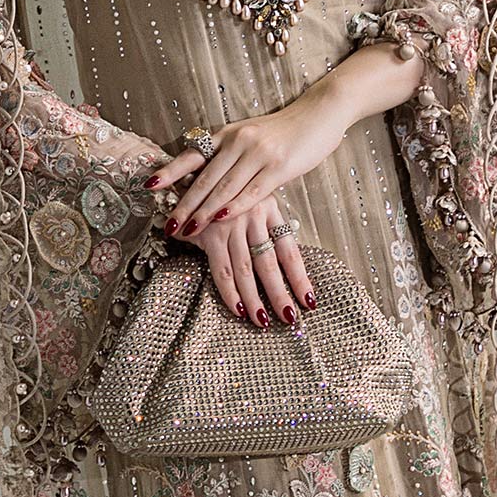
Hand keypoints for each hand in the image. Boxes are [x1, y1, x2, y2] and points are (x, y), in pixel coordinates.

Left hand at [146, 91, 350, 323]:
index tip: (148, 186)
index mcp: (227, 135)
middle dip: (183, 205)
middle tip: (168, 226)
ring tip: (188, 230)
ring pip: (224, 188)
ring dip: (204, 212)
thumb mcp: (249, 137)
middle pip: (204, 179)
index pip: (192, 155)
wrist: (318, 113)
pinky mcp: (279, 167)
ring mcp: (258, 154)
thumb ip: (228, 156)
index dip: (170, 171)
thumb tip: (205, 182)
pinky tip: (222, 218)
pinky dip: (235, 205)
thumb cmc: (283, 131)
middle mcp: (238, 142)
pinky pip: (252, 190)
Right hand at [182, 190, 313, 325]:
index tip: (308, 301)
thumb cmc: (224, 194)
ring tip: (264, 321)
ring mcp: (230, 225)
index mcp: (270, 209)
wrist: (188, 174)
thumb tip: (281, 264)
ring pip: (246, 270)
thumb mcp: (251, 202)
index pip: (289, 250)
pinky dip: (230, 292)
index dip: (300, 278)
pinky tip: (238, 310)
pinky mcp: (210, 234)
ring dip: (254, 299)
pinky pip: (222, 270)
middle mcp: (253, 216)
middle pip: (270, 264)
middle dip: (279, 293)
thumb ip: (264, 228)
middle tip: (289, 318)